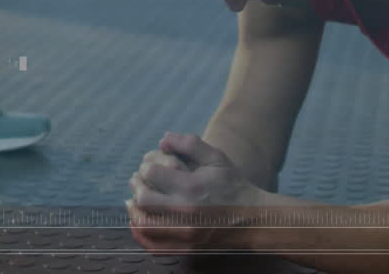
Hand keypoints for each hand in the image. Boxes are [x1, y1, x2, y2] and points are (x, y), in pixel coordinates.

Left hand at [127, 132, 268, 253]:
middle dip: (138, 185)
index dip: (148, 166)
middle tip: (139, 180)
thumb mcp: (216, 158)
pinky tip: (140, 220)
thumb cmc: (231, 184)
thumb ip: (189, 143)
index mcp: (192, 187)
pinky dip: (140, 232)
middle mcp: (186, 212)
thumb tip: (162, 139)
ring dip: (135, 208)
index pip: (152, 173)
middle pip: (143, 198)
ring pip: (142, 223)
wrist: (252, 219)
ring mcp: (184, 234)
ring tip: (136, 199)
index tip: (152, 166)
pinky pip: (151, 244)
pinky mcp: (184, 248)